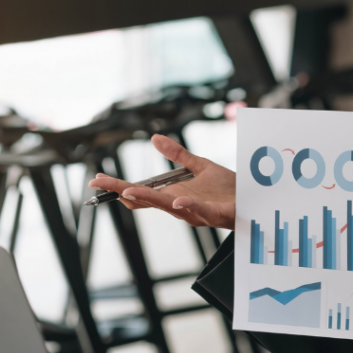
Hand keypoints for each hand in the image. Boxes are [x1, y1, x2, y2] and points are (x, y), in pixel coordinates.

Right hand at [88, 135, 235, 229]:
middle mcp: (181, 206)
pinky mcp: (216, 213)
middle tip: (100, 184)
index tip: (96, 179)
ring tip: (128, 192)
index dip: (118, 185)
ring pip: (169, 207)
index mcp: (174, 194)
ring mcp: (197, 211)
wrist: (255, 199)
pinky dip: (188, 206)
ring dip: (149, 200)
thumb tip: (154, 138)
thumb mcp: (200, 166)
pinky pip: (200, 210)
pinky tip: (177, 201)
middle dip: (123, 191)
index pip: (141, 191)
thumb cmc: (228, 188)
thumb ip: (178, 154)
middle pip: (147, 200)